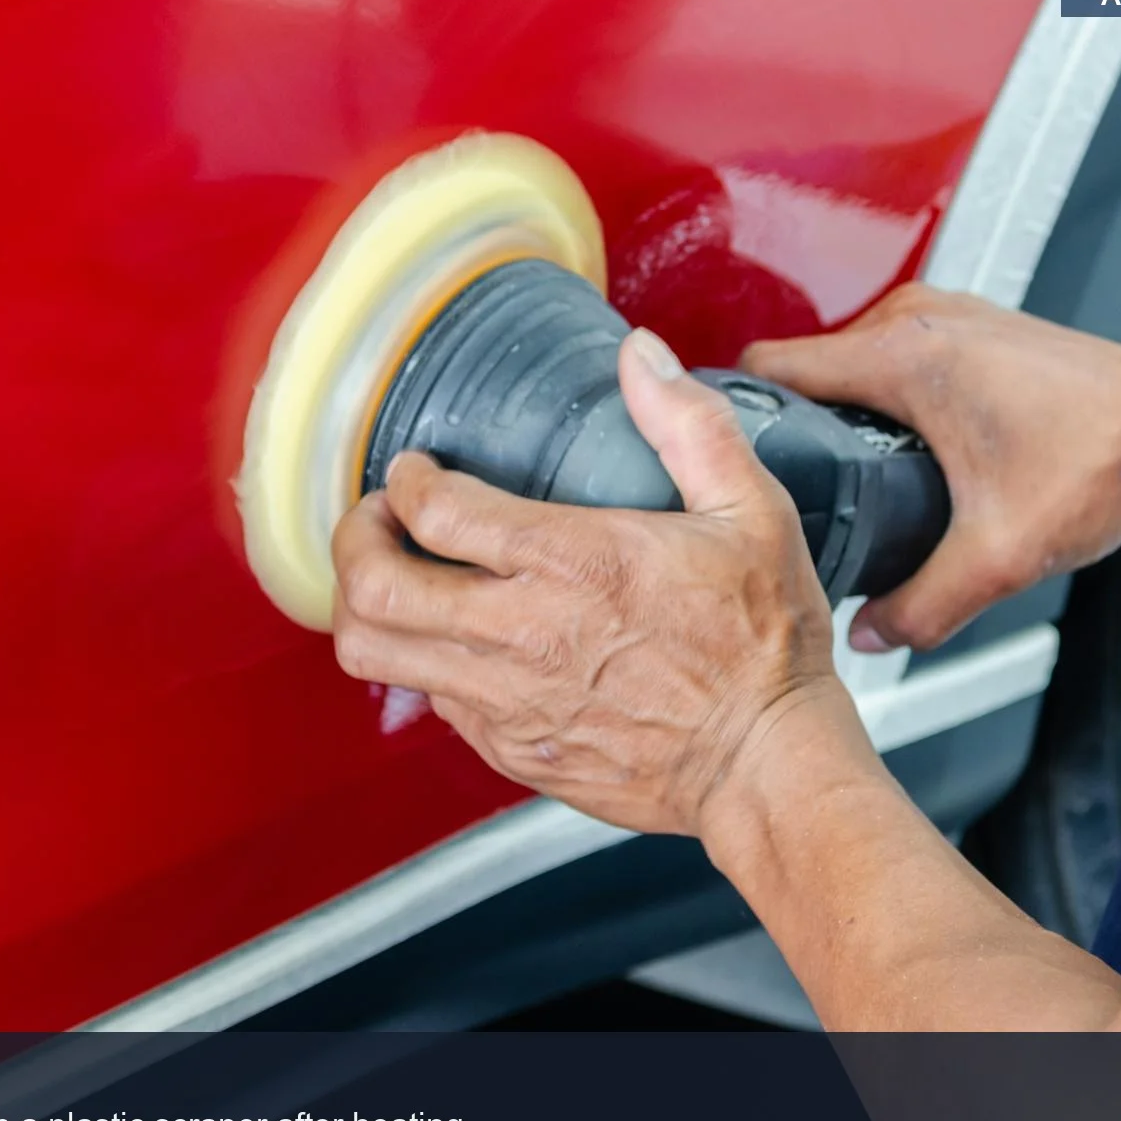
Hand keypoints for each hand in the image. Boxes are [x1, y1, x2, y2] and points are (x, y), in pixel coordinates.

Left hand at [330, 328, 866, 837]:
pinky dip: (420, 661)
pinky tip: (457, 638)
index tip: (414, 470)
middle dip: (354, 538)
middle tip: (377, 519)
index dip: (405, 479)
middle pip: (372, 586)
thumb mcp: (751, 511)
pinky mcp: (508, 749)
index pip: (434, 510)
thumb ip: (689, 424)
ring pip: (374, 652)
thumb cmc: (763, 644)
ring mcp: (507, 700)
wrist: (766, 766)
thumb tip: (641, 355)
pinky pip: (426, 700)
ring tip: (392, 577)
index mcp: (574, 562)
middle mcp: (522, 634)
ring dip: (364, 605)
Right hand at [739, 283, 1120, 652]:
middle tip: (789, 484)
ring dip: (836, 410)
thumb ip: (921, 607)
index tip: (722, 450)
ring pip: (844, 360)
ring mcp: (939, 317)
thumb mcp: (998, 556)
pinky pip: (885, 356)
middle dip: (790, 425)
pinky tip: (896, 446)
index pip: (768, 366)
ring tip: (842, 468)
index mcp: (900, 359)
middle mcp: (913, 322)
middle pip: (802, 368)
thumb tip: (869, 633)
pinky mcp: (962, 328)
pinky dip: (876, 396)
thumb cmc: (1103, 456)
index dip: (734, 415)